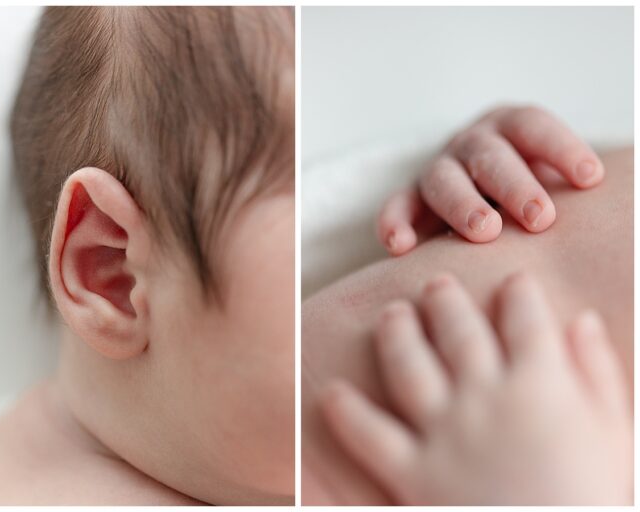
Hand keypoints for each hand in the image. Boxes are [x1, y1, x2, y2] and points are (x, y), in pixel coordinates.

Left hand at [320, 272, 630, 504]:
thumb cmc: (594, 496)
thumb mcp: (615, 432)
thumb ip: (598, 371)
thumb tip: (580, 318)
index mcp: (542, 383)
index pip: (524, 318)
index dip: (517, 292)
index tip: (512, 280)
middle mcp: (486, 396)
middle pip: (458, 330)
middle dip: (446, 300)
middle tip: (437, 283)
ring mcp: (445, 431)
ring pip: (409, 363)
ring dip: (396, 332)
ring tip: (391, 314)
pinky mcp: (413, 471)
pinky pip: (370, 434)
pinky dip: (346, 412)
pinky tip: (331, 393)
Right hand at [378, 106, 603, 255]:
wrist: (486, 202)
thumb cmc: (534, 196)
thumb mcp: (556, 177)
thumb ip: (573, 184)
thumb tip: (612, 188)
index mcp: (510, 127)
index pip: (533, 126)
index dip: (561, 148)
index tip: (590, 179)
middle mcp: (471, 143)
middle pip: (490, 155)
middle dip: (515, 185)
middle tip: (540, 217)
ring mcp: (438, 170)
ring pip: (443, 179)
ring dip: (462, 204)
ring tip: (484, 232)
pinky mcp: (412, 200)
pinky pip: (397, 207)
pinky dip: (395, 223)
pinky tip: (399, 246)